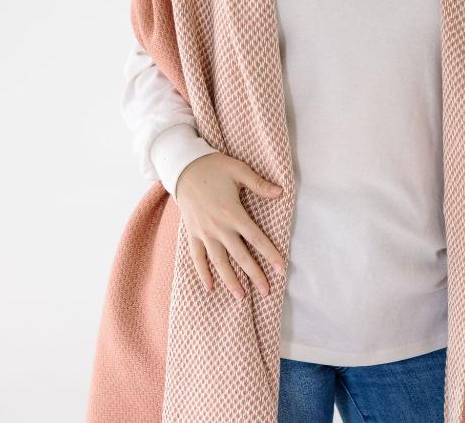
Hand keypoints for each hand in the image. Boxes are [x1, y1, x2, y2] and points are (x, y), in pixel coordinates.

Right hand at [173, 152, 286, 299]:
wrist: (183, 168)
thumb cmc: (214, 167)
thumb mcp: (239, 170)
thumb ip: (259, 184)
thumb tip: (281, 193)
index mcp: (233, 213)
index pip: (256, 239)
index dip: (270, 254)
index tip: (281, 269)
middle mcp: (218, 227)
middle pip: (240, 256)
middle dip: (254, 274)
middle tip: (266, 291)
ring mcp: (203, 233)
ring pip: (218, 262)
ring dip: (230, 280)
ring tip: (241, 297)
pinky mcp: (192, 233)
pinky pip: (197, 257)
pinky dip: (202, 272)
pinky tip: (210, 286)